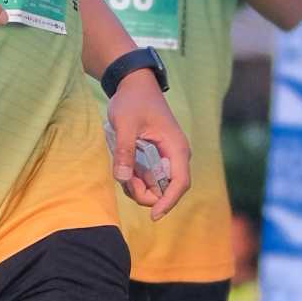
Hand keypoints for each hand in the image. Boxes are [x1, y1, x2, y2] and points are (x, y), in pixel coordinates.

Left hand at [107, 70, 190, 212]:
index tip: (153, 216)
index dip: (168, 202)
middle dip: (144, 193)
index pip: (180, 183)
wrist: (134, 84)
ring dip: (136, 185)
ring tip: (122, 166)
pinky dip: (134, 178)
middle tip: (124, 179)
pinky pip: (147, 178)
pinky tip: (123, 165)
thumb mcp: (125, 123)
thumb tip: (122, 178)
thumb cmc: (133, 100)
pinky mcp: (156, 158)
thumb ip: (124, 150)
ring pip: (154, 186)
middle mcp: (176, 156)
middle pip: (166, 190)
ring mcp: (166, 158)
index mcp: (176, 148)